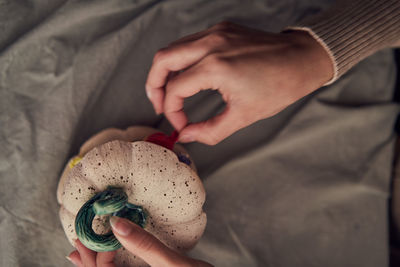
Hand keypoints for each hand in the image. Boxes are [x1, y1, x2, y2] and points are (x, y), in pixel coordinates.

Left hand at [67, 216, 211, 266]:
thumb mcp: (175, 265)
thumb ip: (146, 246)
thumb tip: (116, 223)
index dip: (97, 256)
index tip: (102, 233)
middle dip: (88, 261)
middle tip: (77, 241)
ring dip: (95, 265)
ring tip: (79, 253)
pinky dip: (111, 266)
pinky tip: (109, 257)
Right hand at [146, 22, 332, 144]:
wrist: (303, 59)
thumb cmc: (279, 87)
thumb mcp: (244, 116)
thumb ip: (210, 131)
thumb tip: (187, 135)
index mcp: (216, 66)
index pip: (175, 89)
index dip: (172, 111)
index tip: (181, 125)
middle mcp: (211, 43)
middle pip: (162, 60)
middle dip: (154, 85)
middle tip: (159, 105)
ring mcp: (215, 32)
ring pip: (173, 48)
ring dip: (165, 71)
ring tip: (170, 93)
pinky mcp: (221, 29)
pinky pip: (189, 42)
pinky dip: (181, 60)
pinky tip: (188, 76)